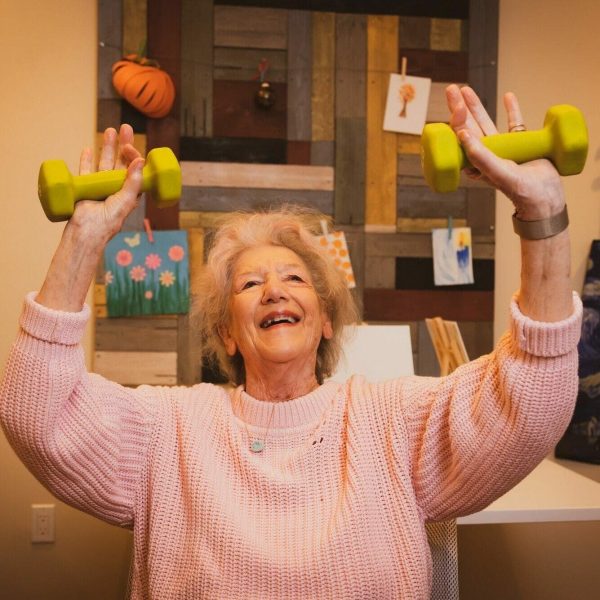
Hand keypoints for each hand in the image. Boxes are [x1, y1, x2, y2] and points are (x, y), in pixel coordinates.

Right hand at [67, 124, 143, 243]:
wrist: (86, 232)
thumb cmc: (109, 220)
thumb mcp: (125, 200)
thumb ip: (133, 182)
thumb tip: (140, 160)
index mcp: (129, 192)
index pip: (134, 169)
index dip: (133, 156)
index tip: (128, 147)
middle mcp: (116, 188)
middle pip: (121, 162)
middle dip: (123, 145)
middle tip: (125, 128)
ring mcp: (101, 187)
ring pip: (104, 163)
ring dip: (107, 147)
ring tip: (109, 131)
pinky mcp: (86, 188)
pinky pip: (87, 171)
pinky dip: (87, 160)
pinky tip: (88, 149)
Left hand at [445, 84, 565, 220]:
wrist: (546, 198)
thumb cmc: (521, 191)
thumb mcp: (499, 173)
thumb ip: (482, 156)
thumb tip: (463, 136)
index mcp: (476, 163)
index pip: (461, 139)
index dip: (456, 120)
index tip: (456, 106)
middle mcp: (486, 155)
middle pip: (469, 127)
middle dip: (460, 108)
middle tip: (451, 89)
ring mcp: (503, 149)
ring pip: (487, 123)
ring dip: (477, 107)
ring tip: (467, 90)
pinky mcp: (520, 145)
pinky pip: (514, 125)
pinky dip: (511, 111)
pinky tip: (508, 97)